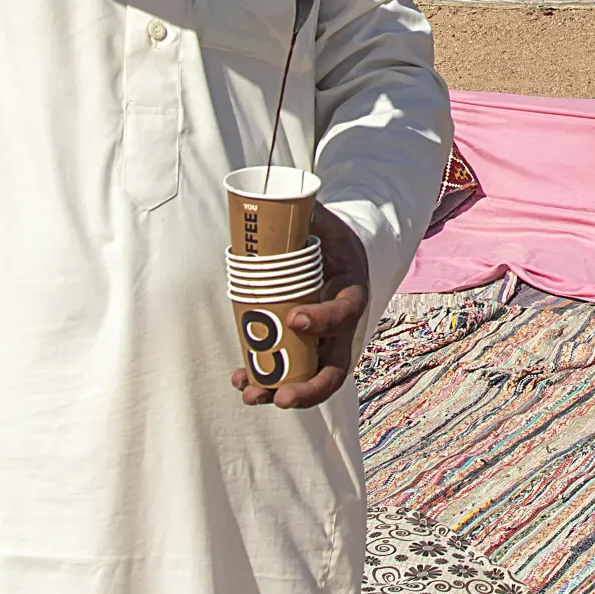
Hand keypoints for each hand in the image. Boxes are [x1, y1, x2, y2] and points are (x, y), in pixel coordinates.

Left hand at [236, 207, 371, 409]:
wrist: (335, 255)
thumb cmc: (329, 238)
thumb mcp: (325, 223)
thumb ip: (309, 214)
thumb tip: (283, 197)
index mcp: (352, 292)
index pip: (344, 312)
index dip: (322, 320)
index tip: (294, 319)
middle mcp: (342, 328)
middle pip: (335, 368)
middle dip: (308, 387)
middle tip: (281, 395)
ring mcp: (324, 343)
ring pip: (312, 379)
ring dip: (283, 393)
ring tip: (251, 395)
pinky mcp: (304, 350)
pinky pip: (291, 373)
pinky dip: (267, 382)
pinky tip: (242, 382)